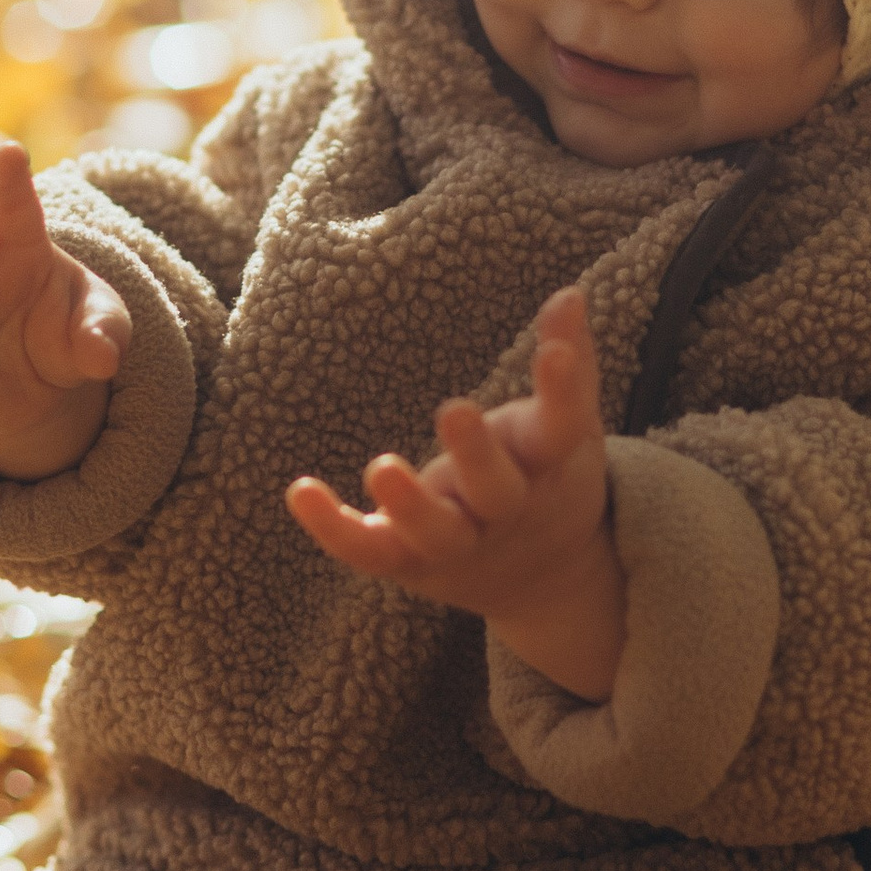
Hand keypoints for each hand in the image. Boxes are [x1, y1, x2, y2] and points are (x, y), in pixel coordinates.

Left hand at [285, 285, 626, 700]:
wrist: (542, 578)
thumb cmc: (547, 479)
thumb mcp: (568, 426)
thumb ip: (568, 363)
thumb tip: (569, 293)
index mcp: (548, 468)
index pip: (562, 427)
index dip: (563, 391)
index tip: (555, 353)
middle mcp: (506, 511)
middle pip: (498, 491)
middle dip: (477, 455)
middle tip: (455, 409)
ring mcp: (458, 543)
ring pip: (437, 533)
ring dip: (410, 505)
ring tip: (382, 467)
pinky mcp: (410, 562)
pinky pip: (370, 550)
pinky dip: (333, 528)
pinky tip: (300, 490)